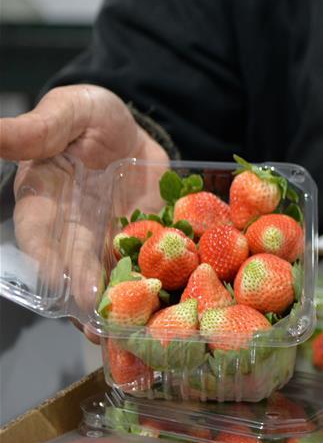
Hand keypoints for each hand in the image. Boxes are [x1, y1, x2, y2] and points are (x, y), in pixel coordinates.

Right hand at [0, 85, 168, 340]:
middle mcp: (72, 230)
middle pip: (74, 265)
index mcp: (44, 201)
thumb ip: (36, 130)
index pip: (38, 234)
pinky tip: (166, 308)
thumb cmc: (90, 117)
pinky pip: (147, 269)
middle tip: (96, 317)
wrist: (136, 129)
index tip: (57, 278)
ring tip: (127, 329)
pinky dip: (156, 287)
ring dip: (117, 302)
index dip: (47, 257)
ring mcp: (107, 241)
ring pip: (108, 277)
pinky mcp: (141, 245)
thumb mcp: (68, 113)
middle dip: (84, 291)